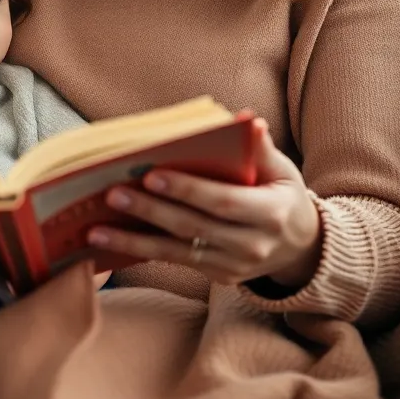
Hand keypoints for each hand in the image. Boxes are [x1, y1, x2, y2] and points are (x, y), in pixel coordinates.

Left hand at [87, 115, 321, 290]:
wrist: (302, 249)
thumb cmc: (284, 197)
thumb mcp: (283, 171)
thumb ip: (262, 149)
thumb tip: (246, 120)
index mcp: (271, 214)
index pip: (223, 202)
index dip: (187, 190)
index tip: (152, 175)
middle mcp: (253, 246)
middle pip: (194, 228)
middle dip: (151, 211)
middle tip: (113, 194)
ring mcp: (235, 267)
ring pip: (178, 252)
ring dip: (134, 241)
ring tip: (97, 230)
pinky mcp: (219, 278)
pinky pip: (177, 263)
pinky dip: (143, 252)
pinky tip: (112, 244)